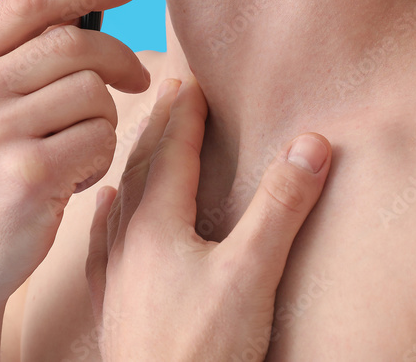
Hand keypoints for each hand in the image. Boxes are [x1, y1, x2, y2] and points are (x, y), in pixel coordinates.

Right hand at [0, 0, 149, 359]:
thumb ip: (14, 57)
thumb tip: (89, 10)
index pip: (29, 1)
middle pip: (73, 44)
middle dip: (118, 58)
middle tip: (137, 78)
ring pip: (94, 93)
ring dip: (103, 121)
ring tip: (74, 151)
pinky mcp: (28, 176)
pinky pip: (100, 139)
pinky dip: (100, 158)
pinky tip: (70, 180)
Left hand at [86, 78, 332, 361]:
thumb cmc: (204, 351)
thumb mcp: (253, 274)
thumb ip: (281, 207)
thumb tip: (311, 143)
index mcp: (159, 224)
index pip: (173, 150)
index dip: (185, 112)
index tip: (193, 81)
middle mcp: (129, 239)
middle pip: (143, 166)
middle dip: (160, 125)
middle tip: (170, 92)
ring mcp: (117, 272)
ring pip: (122, 199)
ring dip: (137, 161)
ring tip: (144, 137)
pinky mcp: (113, 304)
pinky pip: (104, 241)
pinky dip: (109, 213)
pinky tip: (107, 206)